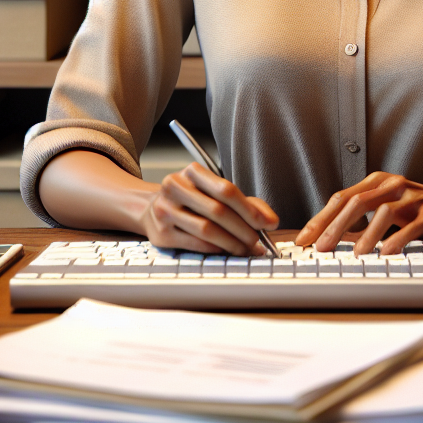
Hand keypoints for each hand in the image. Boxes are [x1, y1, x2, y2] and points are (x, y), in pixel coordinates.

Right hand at [139, 161, 277, 254]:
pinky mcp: (161, 234)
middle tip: (257, 241)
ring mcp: (165, 210)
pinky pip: (195, 244)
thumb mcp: (215, 191)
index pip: (226, 190)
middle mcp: (175, 187)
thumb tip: (271, 220)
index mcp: (192, 172)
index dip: (250, 209)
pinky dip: (215, 249)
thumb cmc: (191, 199)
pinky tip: (226, 250)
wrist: (152, 208)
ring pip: (207, 230)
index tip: (267, 223)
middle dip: (243, 229)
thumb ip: (246, 202)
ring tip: (245, 249)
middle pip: (218, 211)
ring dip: (232, 243)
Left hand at [295, 171, 422, 255]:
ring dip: (366, 233)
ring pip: (383, 212)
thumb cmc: (416, 208)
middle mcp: (391, 185)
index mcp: (376, 182)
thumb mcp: (386, 208)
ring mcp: (411, 197)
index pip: (341, 197)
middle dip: (335, 226)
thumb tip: (328, 238)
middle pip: (357, 202)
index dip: (321, 218)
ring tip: (355, 254)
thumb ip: (361, 218)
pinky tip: (387, 252)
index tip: (304, 238)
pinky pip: (411, 225)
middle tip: (321, 247)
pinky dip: (398, 238)